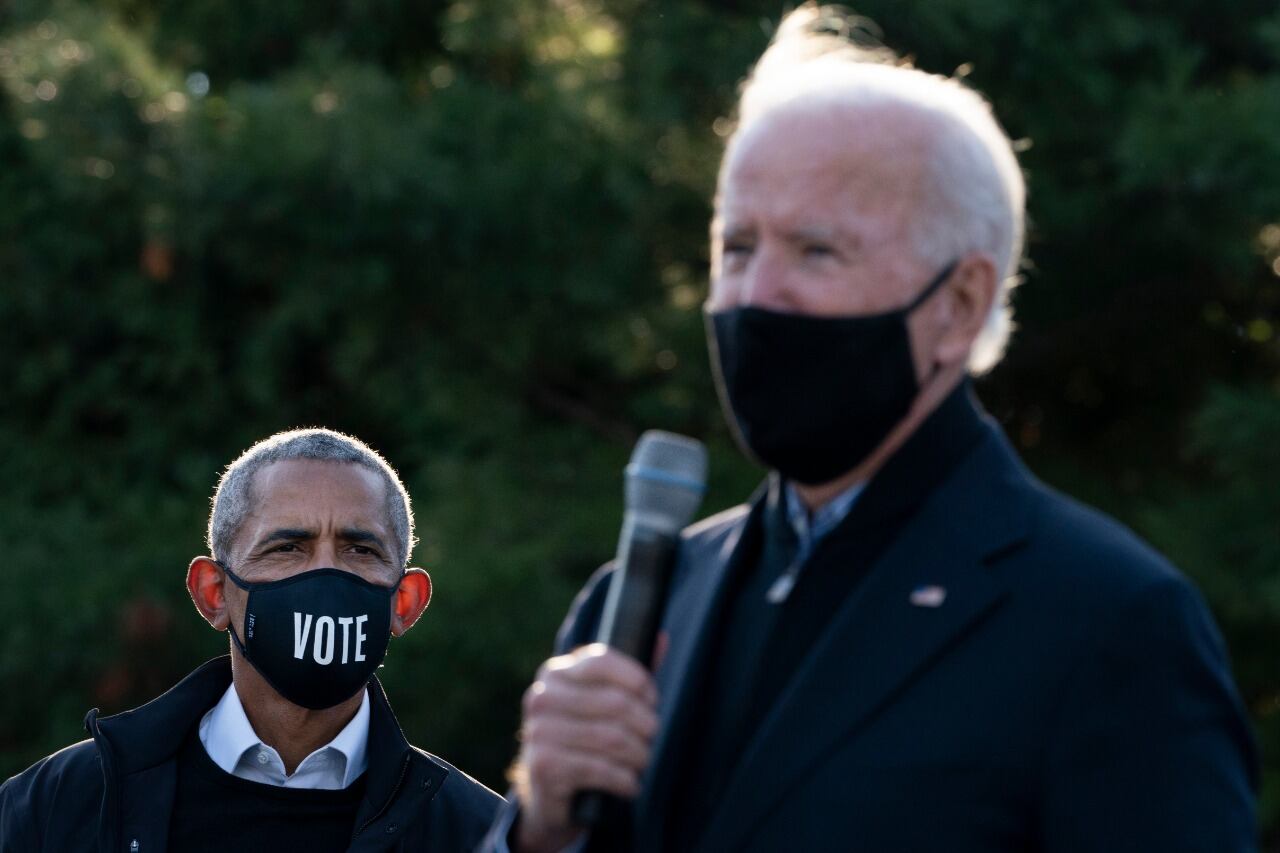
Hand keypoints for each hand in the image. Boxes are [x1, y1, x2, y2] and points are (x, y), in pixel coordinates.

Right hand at [511, 643, 658, 852]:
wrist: (551, 794)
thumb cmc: (585, 740)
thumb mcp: (604, 703)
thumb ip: (632, 675)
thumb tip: (662, 638)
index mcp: (556, 673)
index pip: (602, 661)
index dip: (637, 679)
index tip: (652, 699)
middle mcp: (541, 698)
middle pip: (615, 702)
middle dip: (645, 724)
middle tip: (651, 738)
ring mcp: (538, 732)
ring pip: (612, 738)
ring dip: (639, 754)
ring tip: (642, 761)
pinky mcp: (544, 766)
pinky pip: (600, 769)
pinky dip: (625, 779)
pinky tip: (630, 784)